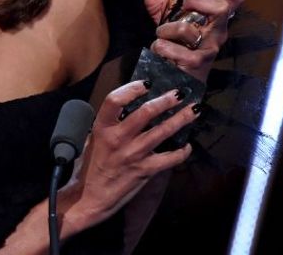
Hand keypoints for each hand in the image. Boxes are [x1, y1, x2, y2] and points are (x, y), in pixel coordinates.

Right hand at [57, 80, 198, 233]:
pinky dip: (182, 152)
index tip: (146, 83)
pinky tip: (187, 146)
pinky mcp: (145, 170)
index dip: (132, 88)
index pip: (115, 100)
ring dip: (181, 119)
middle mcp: (118, 138)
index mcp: (102, 128)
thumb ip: (108, 126)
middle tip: (180, 92)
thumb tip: (126, 111)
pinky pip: (170, 158)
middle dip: (166, 100)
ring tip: (194, 110)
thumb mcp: (93, 141)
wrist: (88, 199)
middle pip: (146, 112)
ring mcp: (133, 154)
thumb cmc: (89, 169)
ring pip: (163, 131)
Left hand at [143, 0, 245, 81]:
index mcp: (215, 18)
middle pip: (221, 8)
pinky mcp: (197, 64)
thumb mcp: (169, 22)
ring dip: (165, 30)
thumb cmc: (180, 46)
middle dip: (197, 1)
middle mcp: (218, 32)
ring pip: (187, 29)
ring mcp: (209, 48)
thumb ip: (160, 7)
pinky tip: (161, 51)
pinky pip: (173, 50)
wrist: (181, 78)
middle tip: (183, 5)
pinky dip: (160, 47)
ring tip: (162, 36)